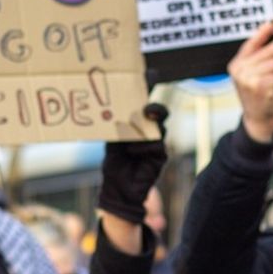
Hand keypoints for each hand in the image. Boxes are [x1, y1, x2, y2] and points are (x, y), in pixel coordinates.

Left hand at [97, 103, 168, 223]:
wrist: (119, 189)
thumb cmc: (115, 166)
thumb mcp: (112, 143)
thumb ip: (117, 128)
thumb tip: (115, 111)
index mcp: (137, 126)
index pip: (145, 108)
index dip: (148, 95)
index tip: (147, 83)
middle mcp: (149, 133)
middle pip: (159, 114)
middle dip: (155, 108)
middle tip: (147, 109)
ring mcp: (156, 144)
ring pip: (160, 128)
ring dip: (146, 129)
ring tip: (131, 136)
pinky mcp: (160, 156)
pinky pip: (157, 145)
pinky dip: (144, 146)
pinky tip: (133, 151)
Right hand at [228, 20, 272, 142]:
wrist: (257, 118)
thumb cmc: (259, 95)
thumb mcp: (254, 76)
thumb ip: (261, 61)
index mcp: (237, 64)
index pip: (251, 43)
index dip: (263, 32)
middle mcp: (240, 70)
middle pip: (267, 51)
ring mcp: (248, 79)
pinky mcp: (259, 87)